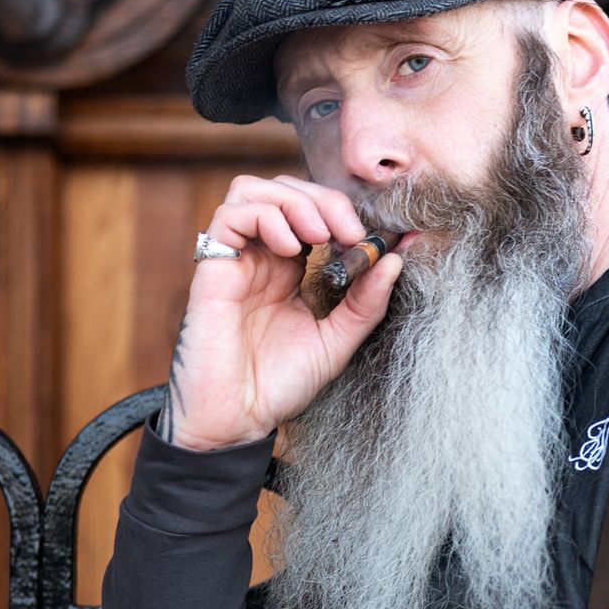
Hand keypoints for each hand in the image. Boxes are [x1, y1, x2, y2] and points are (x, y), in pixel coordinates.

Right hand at [158, 174, 402, 451]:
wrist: (237, 420)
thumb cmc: (280, 386)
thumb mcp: (338, 341)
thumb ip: (366, 302)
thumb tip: (395, 258)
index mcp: (290, 270)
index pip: (313, 210)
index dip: (343, 210)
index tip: (373, 236)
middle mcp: (261, 258)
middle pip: (284, 189)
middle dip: (323, 199)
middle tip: (349, 232)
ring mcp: (236, 260)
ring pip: (253, 189)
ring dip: (294, 202)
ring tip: (319, 237)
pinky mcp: (213, 268)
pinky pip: (230, 215)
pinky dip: (265, 217)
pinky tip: (290, 249)